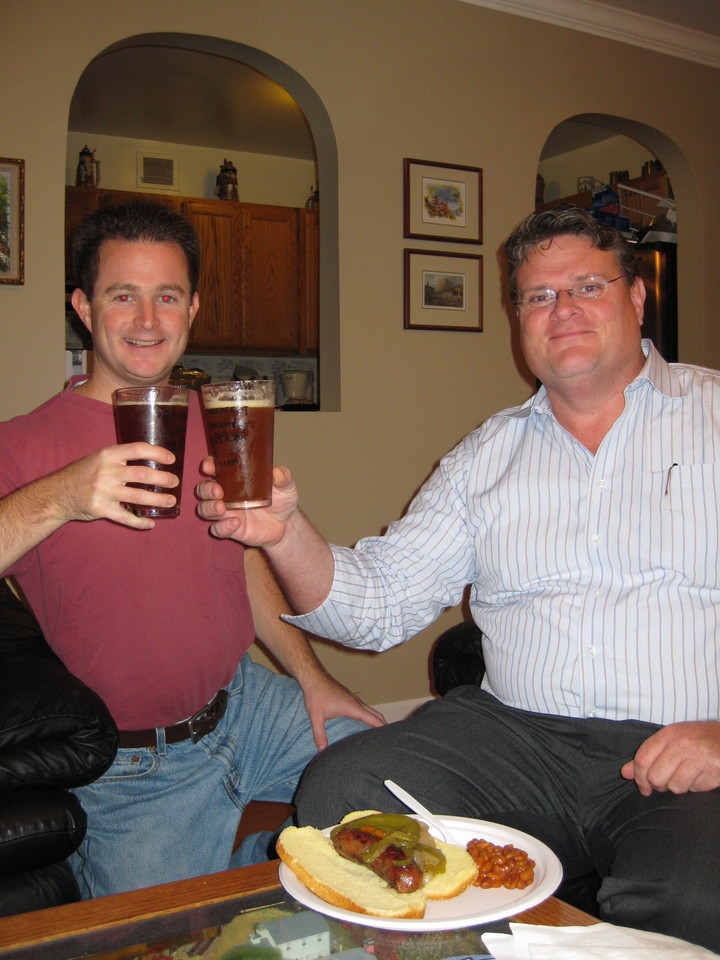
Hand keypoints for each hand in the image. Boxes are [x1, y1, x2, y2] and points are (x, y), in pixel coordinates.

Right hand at [56, 442, 178, 528]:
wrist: (58, 493)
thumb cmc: (83, 473)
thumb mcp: (99, 458)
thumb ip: (121, 458)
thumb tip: (151, 459)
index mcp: (108, 455)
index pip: (138, 449)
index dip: (158, 453)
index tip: (171, 459)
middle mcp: (107, 471)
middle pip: (142, 474)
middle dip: (163, 478)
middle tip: (174, 482)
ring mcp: (104, 491)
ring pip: (138, 496)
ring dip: (158, 499)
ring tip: (171, 501)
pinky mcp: (101, 509)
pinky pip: (126, 517)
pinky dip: (140, 522)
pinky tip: (151, 523)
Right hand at [196, 462, 298, 545]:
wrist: (286, 524)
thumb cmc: (281, 500)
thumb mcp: (286, 486)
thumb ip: (283, 477)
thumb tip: (277, 472)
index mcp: (234, 479)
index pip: (215, 468)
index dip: (209, 466)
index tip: (209, 466)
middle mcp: (226, 494)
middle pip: (204, 490)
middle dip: (206, 489)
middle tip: (218, 491)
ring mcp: (226, 512)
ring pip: (205, 509)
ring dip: (209, 508)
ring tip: (221, 508)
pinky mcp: (231, 529)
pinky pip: (218, 529)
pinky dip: (223, 527)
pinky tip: (235, 523)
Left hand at [300, 668, 385, 750]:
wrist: (314, 678)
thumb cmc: (316, 695)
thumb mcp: (316, 717)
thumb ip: (319, 734)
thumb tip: (322, 751)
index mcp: (352, 707)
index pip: (372, 718)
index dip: (381, 727)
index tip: (390, 735)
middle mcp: (356, 702)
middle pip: (375, 714)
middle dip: (383, 724)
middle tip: (390, 736)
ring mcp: (354, 698)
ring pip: (370, 709)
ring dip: (377, 718)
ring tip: (381, 730)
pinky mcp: (349, 696)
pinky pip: (364, 706)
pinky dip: (370, 713)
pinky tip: (366, 719)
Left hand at [621, 720, 719, 794]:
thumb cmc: (698, 740)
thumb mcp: (671, 740)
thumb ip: (648, 756)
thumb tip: (625, 773)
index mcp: (669, 734)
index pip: (642, 759)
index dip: (639, 778)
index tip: (643, 788)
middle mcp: (682, 744)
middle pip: (655, 777)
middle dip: (659, 786)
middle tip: (667, 783)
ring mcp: (698, 756)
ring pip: (674, 786)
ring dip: (679, 786)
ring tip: (687, 776)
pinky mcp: (713, 769)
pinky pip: (695, 789)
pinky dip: (696, 787)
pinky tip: (701, 775)